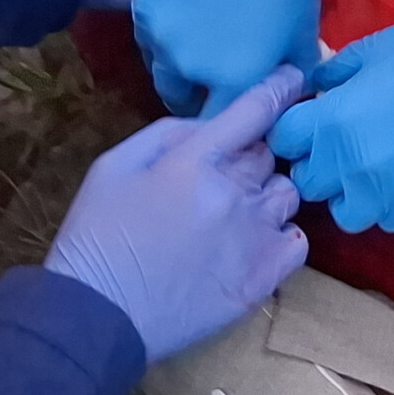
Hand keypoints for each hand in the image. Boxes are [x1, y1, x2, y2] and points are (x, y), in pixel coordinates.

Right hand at [45, 67, 306, 364]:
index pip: (256, 110)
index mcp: (194, 162)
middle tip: (227, 171)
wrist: (96, 317)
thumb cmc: (95, 237)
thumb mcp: (112, 166)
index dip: (280, 87)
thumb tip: (209, 124)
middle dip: (255, 153)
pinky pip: (298, 242)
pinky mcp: (261, 280)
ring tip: (237, 212)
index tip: (294, 77)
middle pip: (270, 154)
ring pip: (286, 195)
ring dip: (267, 195)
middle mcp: (233, 195)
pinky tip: (256, 241)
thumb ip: (166, 134)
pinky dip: (283, 235)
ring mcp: (252, 239)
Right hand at [129, 0, 321, 113]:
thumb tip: (294, 90)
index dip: (230, 121)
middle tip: (216, 78)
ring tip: (199, 44)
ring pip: (162, 68)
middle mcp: (189, 68)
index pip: (222, 126)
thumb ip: (295, 70)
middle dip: (199, 97)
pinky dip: (165, 34)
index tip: (239, 110)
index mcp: (233, 80)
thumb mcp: (303, 29)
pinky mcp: (142, 6)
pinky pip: (149, 35)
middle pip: (184, 101)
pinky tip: (185, 14)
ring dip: (178, 67)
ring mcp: (159, 36)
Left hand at [274, 0, 393, 232]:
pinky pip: (392, 217)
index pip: (283, 142)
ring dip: (351, 191)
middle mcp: (354, 167)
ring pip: (348, 212)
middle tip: (337, 141)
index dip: (292, 129)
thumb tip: (316, 91)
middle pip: (308, 184)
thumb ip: (335, 76)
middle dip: (317, 162)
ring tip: (369, 165)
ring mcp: (392, 192)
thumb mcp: (372, 49)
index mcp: (334, 123)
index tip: (308, 119)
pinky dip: (391, 201)